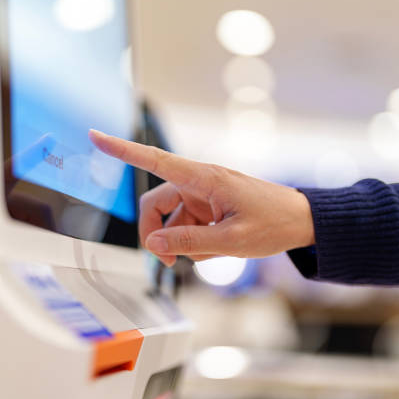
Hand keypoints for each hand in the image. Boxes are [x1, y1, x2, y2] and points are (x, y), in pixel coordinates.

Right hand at [89, 129, 314, 265]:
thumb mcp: (231, 240)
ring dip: (183, 242)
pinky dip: (196, 242)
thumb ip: (189, 243)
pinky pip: (187, 226)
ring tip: (213, 252)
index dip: (122, 149)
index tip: (96, 136)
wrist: (302, 221)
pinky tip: (217, 248)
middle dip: (158, 235)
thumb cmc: (273, 222)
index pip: (154, 160)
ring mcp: (203, 196)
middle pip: (156, 205)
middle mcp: (198, 183)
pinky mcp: (208, 207)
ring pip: (172, 221)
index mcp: (203, 178)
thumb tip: (153, 245)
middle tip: (169, 262)